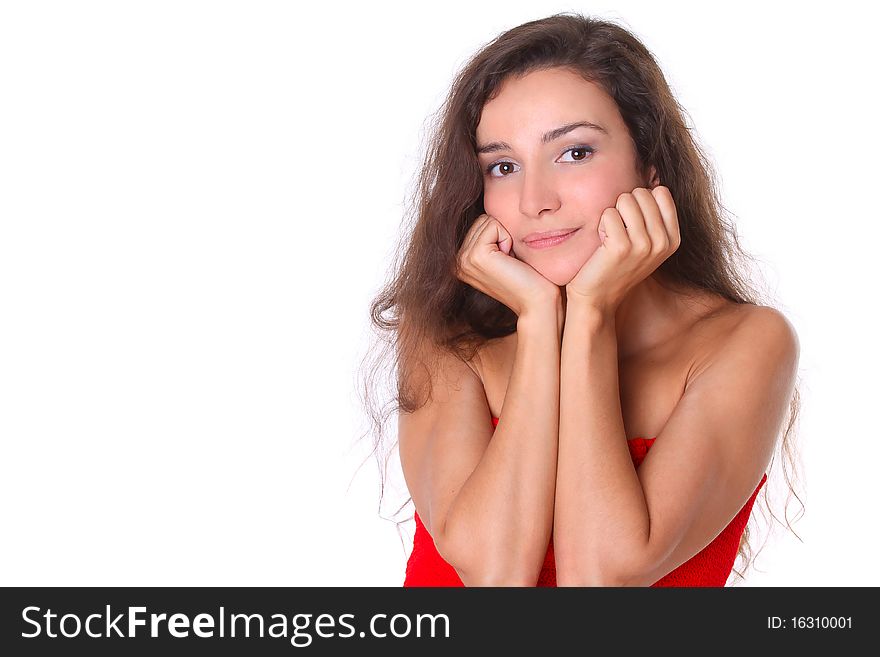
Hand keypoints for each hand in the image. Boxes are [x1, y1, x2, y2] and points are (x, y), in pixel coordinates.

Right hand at [455, 213, 560, 316]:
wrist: (537, 301)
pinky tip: (510, 259)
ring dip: (506, 236)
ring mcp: (463, 260)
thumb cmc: (528, 278)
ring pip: (488, 220)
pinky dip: (507, 238)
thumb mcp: (503, 253)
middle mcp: (457, 261)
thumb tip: (492, 202)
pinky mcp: (475, 256)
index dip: (501, 235)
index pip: (480, 223)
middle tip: (510, 261)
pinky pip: (494, 225)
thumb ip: (490, 236)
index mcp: (460, 261)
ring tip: (510, 261)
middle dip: (502, 234)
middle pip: (482, 219)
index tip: (507, 260)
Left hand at [565, 185, 680, 313]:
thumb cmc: (615, 265)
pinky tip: (601, 245)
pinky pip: (608, 213)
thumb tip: (653, 170)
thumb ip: (653, 213)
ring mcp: (644, 245)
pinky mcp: (621, 247)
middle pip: (641, 193)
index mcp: (673, 239)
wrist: (597, 297)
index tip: (632, 224)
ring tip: (610, 237)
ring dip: (612, 215)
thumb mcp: (644, 241)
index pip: (661, 192)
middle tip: (618, 233)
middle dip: (624, 207)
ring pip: (625, 200)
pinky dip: (600, 225)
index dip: (640, 201)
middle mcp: (663, 242)